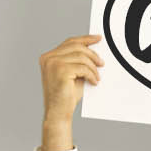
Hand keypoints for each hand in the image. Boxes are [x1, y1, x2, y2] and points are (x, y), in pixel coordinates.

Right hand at [38, 34, 102, 150]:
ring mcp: (53, 64)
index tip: (98, 38)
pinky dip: (92, 75)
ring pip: (81, 57)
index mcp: (49, 57)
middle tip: (102, 64)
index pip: (69, 42)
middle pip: (77, 47)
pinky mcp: (60, 71)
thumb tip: (94, 50)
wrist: (58, 112)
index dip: (85, 39)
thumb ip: (78, 61)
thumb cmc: (66, 94)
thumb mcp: (73, 74)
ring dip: (93, 68)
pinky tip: (94, 82)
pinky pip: (83, 67)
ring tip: (97, 77)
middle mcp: (48, 58)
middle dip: (93, 54)